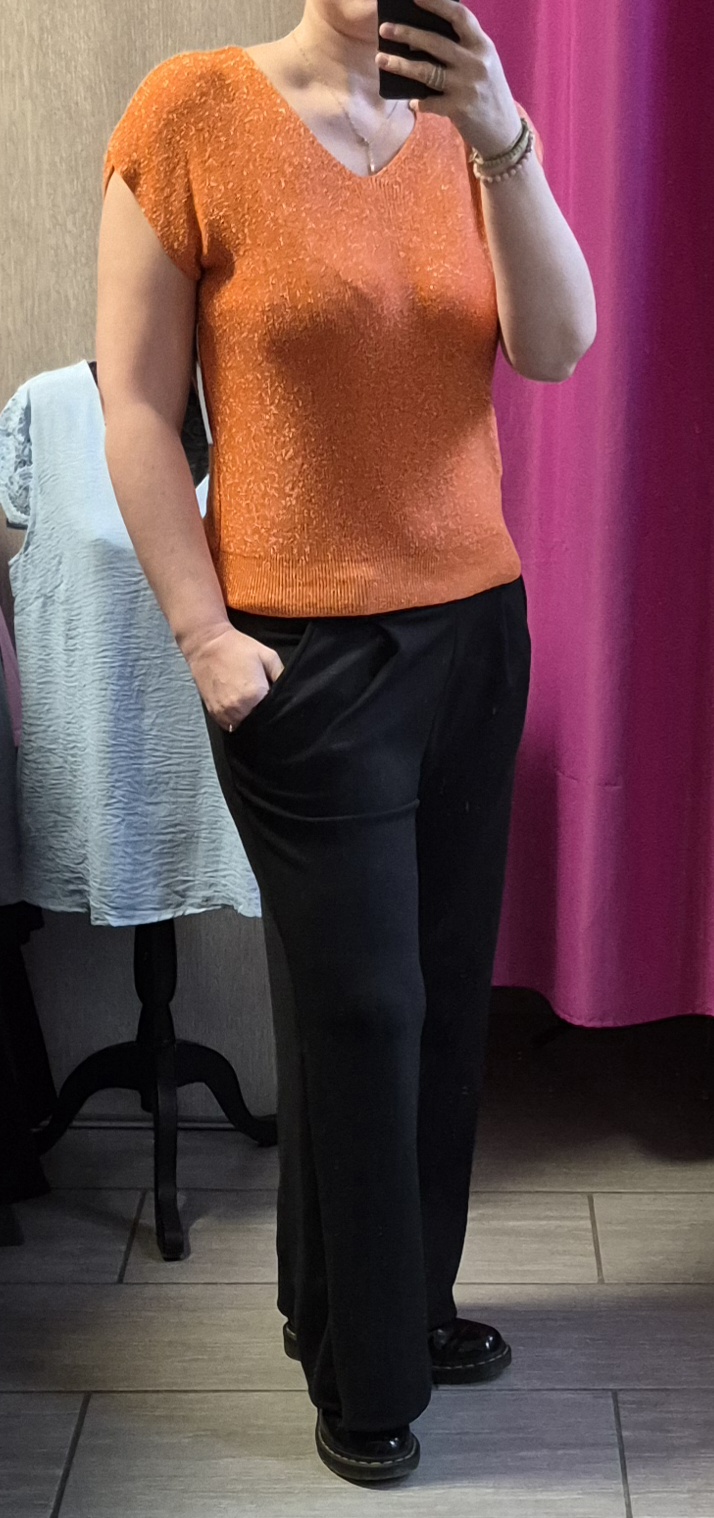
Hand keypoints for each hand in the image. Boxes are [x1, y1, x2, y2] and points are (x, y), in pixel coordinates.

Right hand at [185, 623, 284, 731]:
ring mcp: (224, 713)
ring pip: (245, 727)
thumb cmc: (238, 648)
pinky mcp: (214, 714)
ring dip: (250, 718)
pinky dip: (237, 719)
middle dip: (264, 714)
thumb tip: (291, 693)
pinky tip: (239, 705)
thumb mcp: (268, 656)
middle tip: (263, 699)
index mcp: (254, 695)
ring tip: (250, 702)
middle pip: (260, 723)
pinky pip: (230, 726)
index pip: (274, 713)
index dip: (278, 708)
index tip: (277, 700)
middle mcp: (238, 708)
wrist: (207, 644)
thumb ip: (282, 676)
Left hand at [376, 0, 521, 158]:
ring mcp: (467, 86)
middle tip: (384, 28)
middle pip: (435, 42)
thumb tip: (420, 38)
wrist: (504, 132)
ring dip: (400, 64)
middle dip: (407, 33)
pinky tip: (411, 102)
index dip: (436, 3)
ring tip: (381, 59)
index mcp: (483, 45)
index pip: (459, 16)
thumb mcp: (483, 63)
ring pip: (426, 71)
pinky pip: (429, 102)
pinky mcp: (459, 109)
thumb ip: (462, 48)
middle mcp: (476, 62)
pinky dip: (417, 102)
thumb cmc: (487, 93)